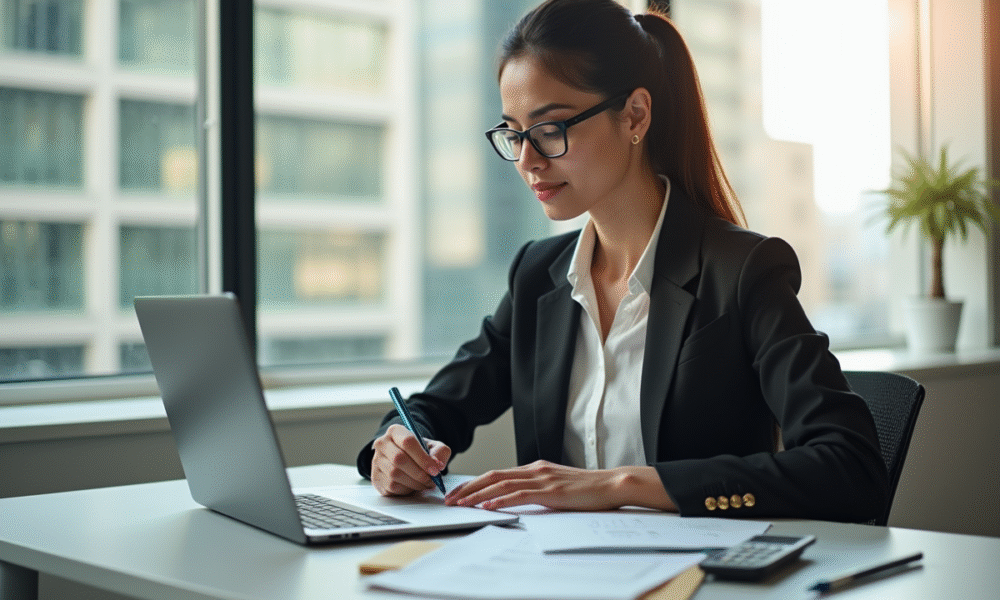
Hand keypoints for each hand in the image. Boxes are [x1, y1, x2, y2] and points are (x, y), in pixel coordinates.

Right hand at [370, 424, 451, 495]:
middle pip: (399, 459)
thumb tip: (437, 464)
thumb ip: (440, 452)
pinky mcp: (376, 477)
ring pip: (395, 474)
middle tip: (431, 480)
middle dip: (419, 473)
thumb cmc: (419, 452)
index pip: (408, 442)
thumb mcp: (433, 447)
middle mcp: (382, 444)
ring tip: (425, 483)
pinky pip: (392, 486)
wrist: (405, 459)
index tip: (435, 469)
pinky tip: (413, 485)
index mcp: (395, 431)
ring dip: (414, 482)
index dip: (423, 458)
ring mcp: (376, 461)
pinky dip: (407, 489)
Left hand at [443, 461, 676, 511]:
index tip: (458, 493)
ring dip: (478, 495)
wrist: (612, 485)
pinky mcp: (551, 491)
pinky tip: (488, 506)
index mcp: (535, 468)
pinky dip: (501, 500)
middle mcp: (535, 470)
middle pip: (493, 476)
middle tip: (449, 499)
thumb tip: (516, 500)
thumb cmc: (587, 489)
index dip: (474, 483)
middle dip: (468, 488)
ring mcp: (542, 479)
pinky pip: (520, 495)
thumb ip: (537, 490)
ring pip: (501, 484)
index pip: (497, 474)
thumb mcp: (557, 487)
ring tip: (461, 504)